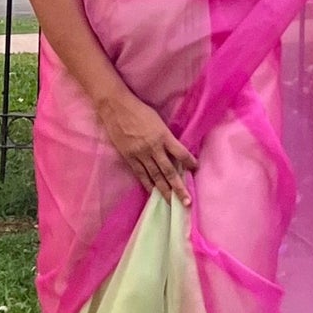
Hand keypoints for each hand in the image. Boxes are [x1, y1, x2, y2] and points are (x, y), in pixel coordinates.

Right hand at [95, 86, 196, 204]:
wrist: (116, 108)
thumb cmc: (139, 110)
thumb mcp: (158, 121)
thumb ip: (166, 136)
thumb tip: (175, 151)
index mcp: (163, 135)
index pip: (181, 152)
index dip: (190, 162)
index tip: (196, 169)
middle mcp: (153, 147)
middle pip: (169, 171)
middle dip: (179, 188)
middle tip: (186, 202)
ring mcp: (140, 154)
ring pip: (155, 177)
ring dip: (165, 191)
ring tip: (172, 204)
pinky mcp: (129, 158)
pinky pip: (141, 175)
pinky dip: (148, 185)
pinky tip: (154, 194)